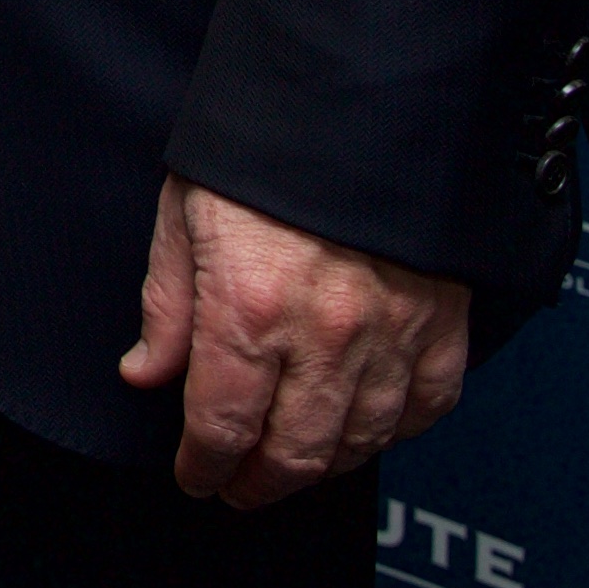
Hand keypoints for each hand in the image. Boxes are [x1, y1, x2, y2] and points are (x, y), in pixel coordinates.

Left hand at [122, 173, 473, 504]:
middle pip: (294, 453)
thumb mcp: (184, 212)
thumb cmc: (262, 148)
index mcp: (249, 306)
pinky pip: (426, 406)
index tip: (196, 475)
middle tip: (239, 487)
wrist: (358, 100)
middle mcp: (324, 332)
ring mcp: (391, 334)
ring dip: (322, 467)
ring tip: (292, 465)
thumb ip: (168, 305)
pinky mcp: (442, 323)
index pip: (222, 423)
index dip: (204, 464)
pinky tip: (366, 429)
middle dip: (259, 484)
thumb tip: (146, 372)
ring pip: (360, 441)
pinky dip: (394, 430)